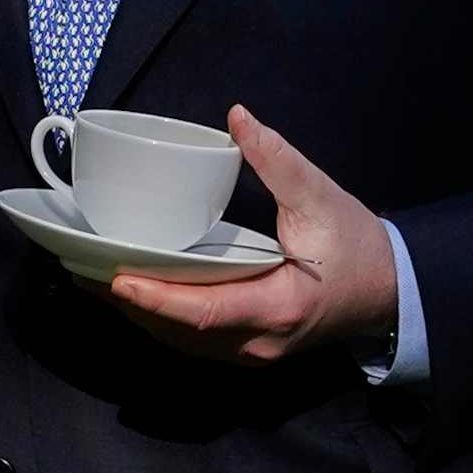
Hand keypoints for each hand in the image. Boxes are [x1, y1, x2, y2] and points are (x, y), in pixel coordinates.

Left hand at [105, 108, 396, 365]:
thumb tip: (239, 119)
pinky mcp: (248, 349)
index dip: (155, 297)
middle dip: (129, 304)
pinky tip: (134, 294)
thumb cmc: (358, 247)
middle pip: (179, 332)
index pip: (204, 311)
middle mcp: (260, 342)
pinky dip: (161, 319)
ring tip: (94, 281)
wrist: (391, 291)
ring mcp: (253, 353)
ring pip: (182, 343)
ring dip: (139, 314)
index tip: (114, 276)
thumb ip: (278, 160)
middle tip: (82, 270)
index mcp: (279, 307)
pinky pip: (194, 341)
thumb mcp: (322, 197)